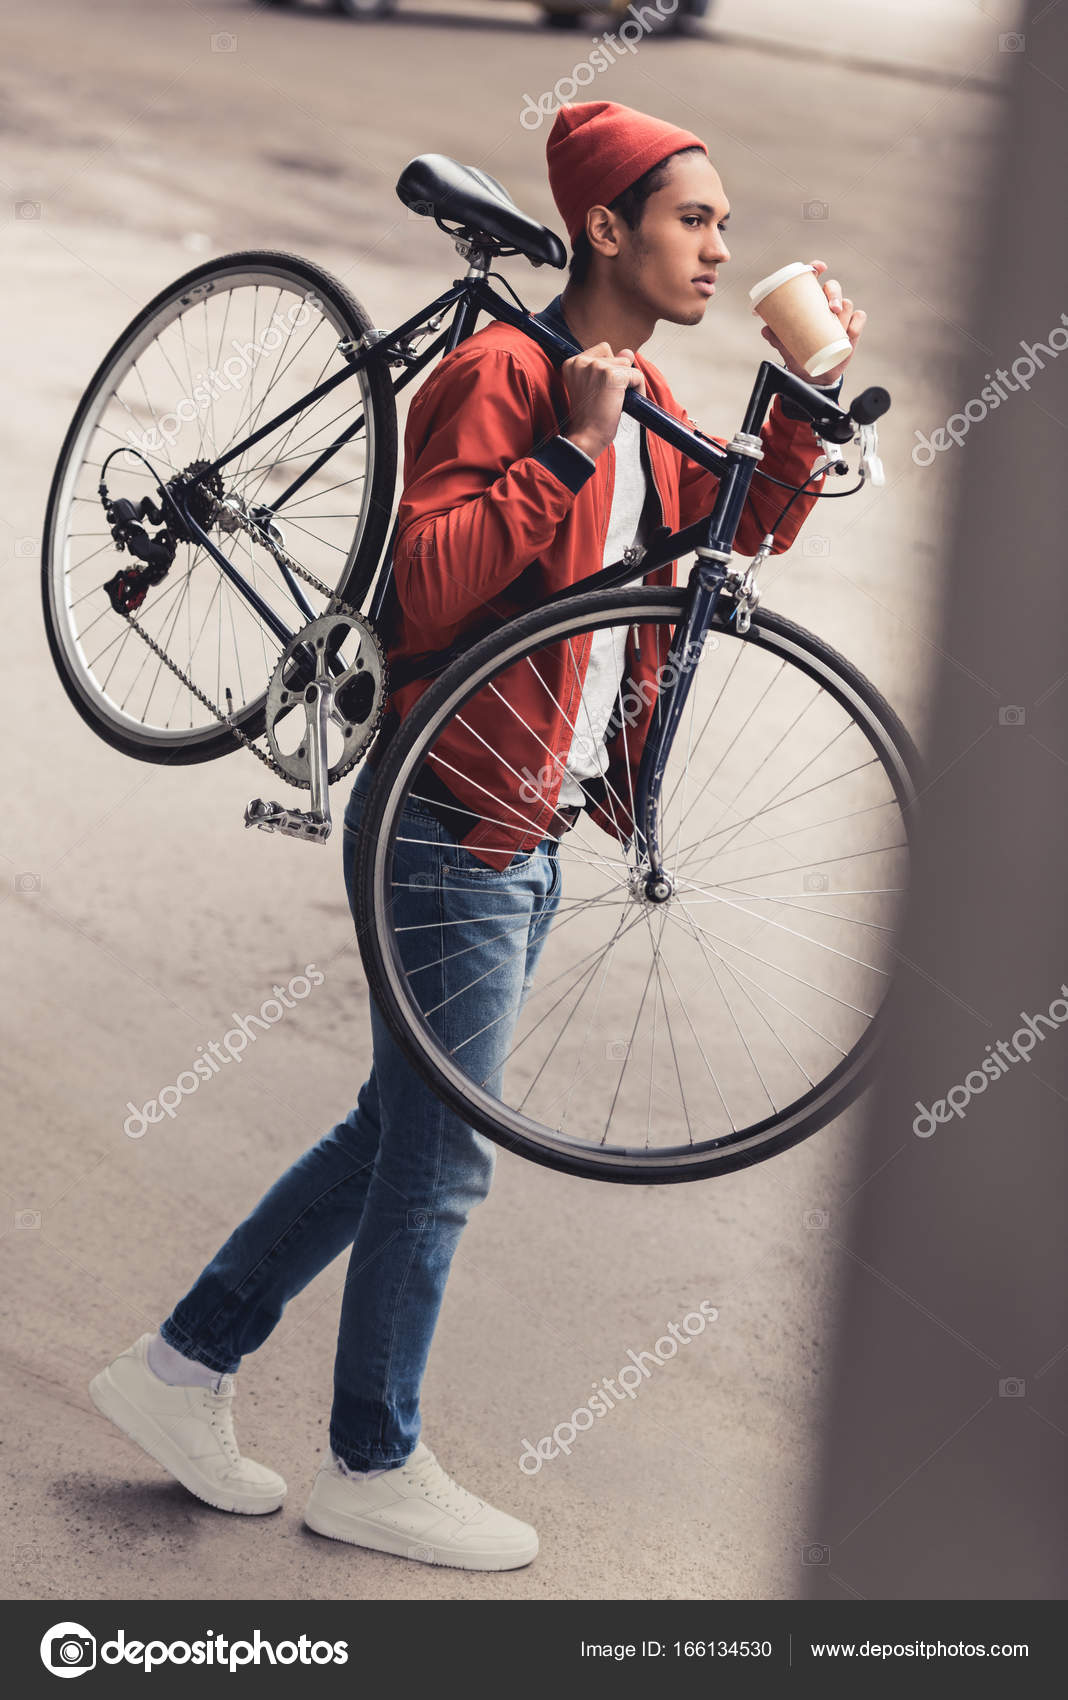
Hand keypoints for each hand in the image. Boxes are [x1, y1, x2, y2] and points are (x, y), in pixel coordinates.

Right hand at [560, 342, 646, 459]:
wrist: (586, 437)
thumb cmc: (588, 418)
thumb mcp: (595, 387)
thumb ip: (610, 365)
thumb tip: (629, 352)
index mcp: (573, 363)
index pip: (603, 350)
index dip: (609, 369)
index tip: (603, 389)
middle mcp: (582, 361)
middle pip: (617, 356)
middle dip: (618, 375)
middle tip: (607, 398)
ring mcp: (597, 367)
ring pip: (627, 365)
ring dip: (627, 383)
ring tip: (614, 402)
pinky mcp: (612, 376)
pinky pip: (637, 376)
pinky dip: (638, 391)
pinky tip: (625, 405)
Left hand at [757, 260, 866, 385]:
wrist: (816, 374)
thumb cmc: (801, 355)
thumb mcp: (787, 348)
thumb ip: (777, 338)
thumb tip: (765, 329)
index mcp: (810, 303)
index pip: (814, 279)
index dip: (817, 268)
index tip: (819, 267)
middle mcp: (826, 306)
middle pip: (833, 288)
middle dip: (834, 293)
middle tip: (831, 309)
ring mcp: (841, 317)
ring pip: (846, 303)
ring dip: (843, 311)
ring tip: (837, 325)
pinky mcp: (852, 330)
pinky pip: (859, 318)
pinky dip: (856, 322)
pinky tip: (850, 331)